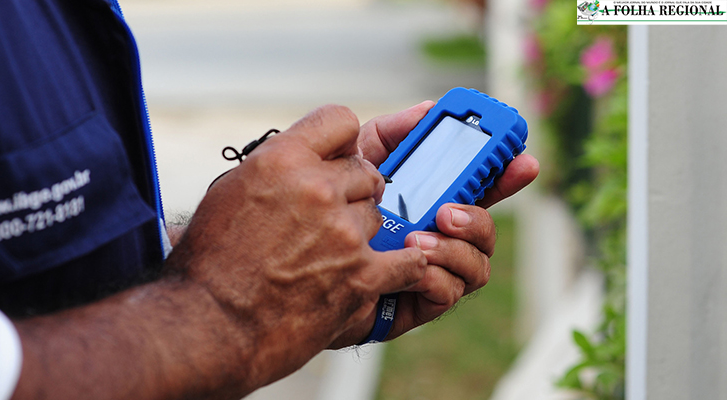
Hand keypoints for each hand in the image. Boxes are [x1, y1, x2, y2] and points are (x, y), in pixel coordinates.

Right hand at [169, 105, 426, 389]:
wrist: (209, 326)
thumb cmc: (209, 263)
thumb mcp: (230, 192)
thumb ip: (274, 167)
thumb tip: (302, 157)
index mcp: (281, 159)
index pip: (340, 120)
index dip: (341, 142)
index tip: (337, 160)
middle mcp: (316, 187)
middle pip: (364, 171)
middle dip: (351, 191)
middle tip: (331, 218)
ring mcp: (343, 231)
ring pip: (376, 214)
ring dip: (361, 232)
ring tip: (329, 257)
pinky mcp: (362, 274)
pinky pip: (407, 260)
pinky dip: (404, 265)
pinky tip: (395, 267)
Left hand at [330, 101, 539, 346]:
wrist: (294, 261)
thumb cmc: (328, 209)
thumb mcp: (355, 162)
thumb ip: (390, 134)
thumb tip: (427, 108)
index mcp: (432, 201)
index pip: (481, 186)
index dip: (507, 173)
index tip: (523, 159)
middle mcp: (441, 236)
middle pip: (486, 228)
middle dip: (481, 217)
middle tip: (448, 209)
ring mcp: (434, 270)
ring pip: (477, 264)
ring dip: (455, 249)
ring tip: (417, 238)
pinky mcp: (419, 301)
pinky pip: (449, 291)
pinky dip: (435, 275)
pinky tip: (409, 266)